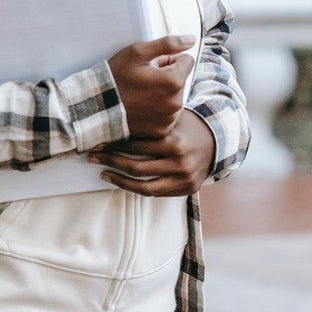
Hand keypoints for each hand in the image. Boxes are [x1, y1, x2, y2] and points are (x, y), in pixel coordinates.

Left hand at [90, 110, 216, 197]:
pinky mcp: (186, 189)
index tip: (97, 143)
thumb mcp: (172, 119)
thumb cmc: (188, 126)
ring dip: (119, 180)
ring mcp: (183, 177)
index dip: (113, 146)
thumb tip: (114, 118)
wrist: (218, 141)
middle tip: (92, 157)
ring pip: (143, 186)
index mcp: (173, 140)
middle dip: (111, 162)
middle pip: (136, 166)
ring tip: (103, 173)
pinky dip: (136, 189)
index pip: (136, 145)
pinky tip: (122, 181)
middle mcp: (178, 161)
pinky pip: (155, 193)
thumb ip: (150, 122)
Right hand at [107, 35, 194, 138]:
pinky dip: (159, 109)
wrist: (98, 107)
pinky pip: (168, 114)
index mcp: (173, 81)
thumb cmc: (115, 78)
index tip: (154, 64)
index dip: (170, 59)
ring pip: (175, 97)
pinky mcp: (162, 129)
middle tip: (144, 79)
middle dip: (167, 76)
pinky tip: (143, 106)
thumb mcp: (137, 52)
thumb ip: (167, 44)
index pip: (187, 61)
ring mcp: (169, 118)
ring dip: (164, 93)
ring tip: (142, 93)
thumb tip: (190, 40)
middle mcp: (176, 102)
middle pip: (181, 80)